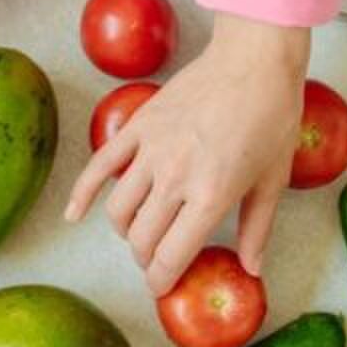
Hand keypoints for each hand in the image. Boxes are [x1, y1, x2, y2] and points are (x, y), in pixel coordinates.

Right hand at [65, 13, 308, 295]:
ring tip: (139, 232)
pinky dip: (82, 193)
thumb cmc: (271, 117)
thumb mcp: (273, 180)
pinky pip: (99, 165)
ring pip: (118, 210)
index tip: (164, 286)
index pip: (170, 257)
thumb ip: (257, 228)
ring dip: (125, 231)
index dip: (162, 281)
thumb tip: (251, 268)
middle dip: (146, 260)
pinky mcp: (138, 126)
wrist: (253, 60)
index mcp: (211, 196)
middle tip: (159, 259)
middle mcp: (175, 178)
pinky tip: (73, 214)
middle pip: (141, 239)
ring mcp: (151, 150)